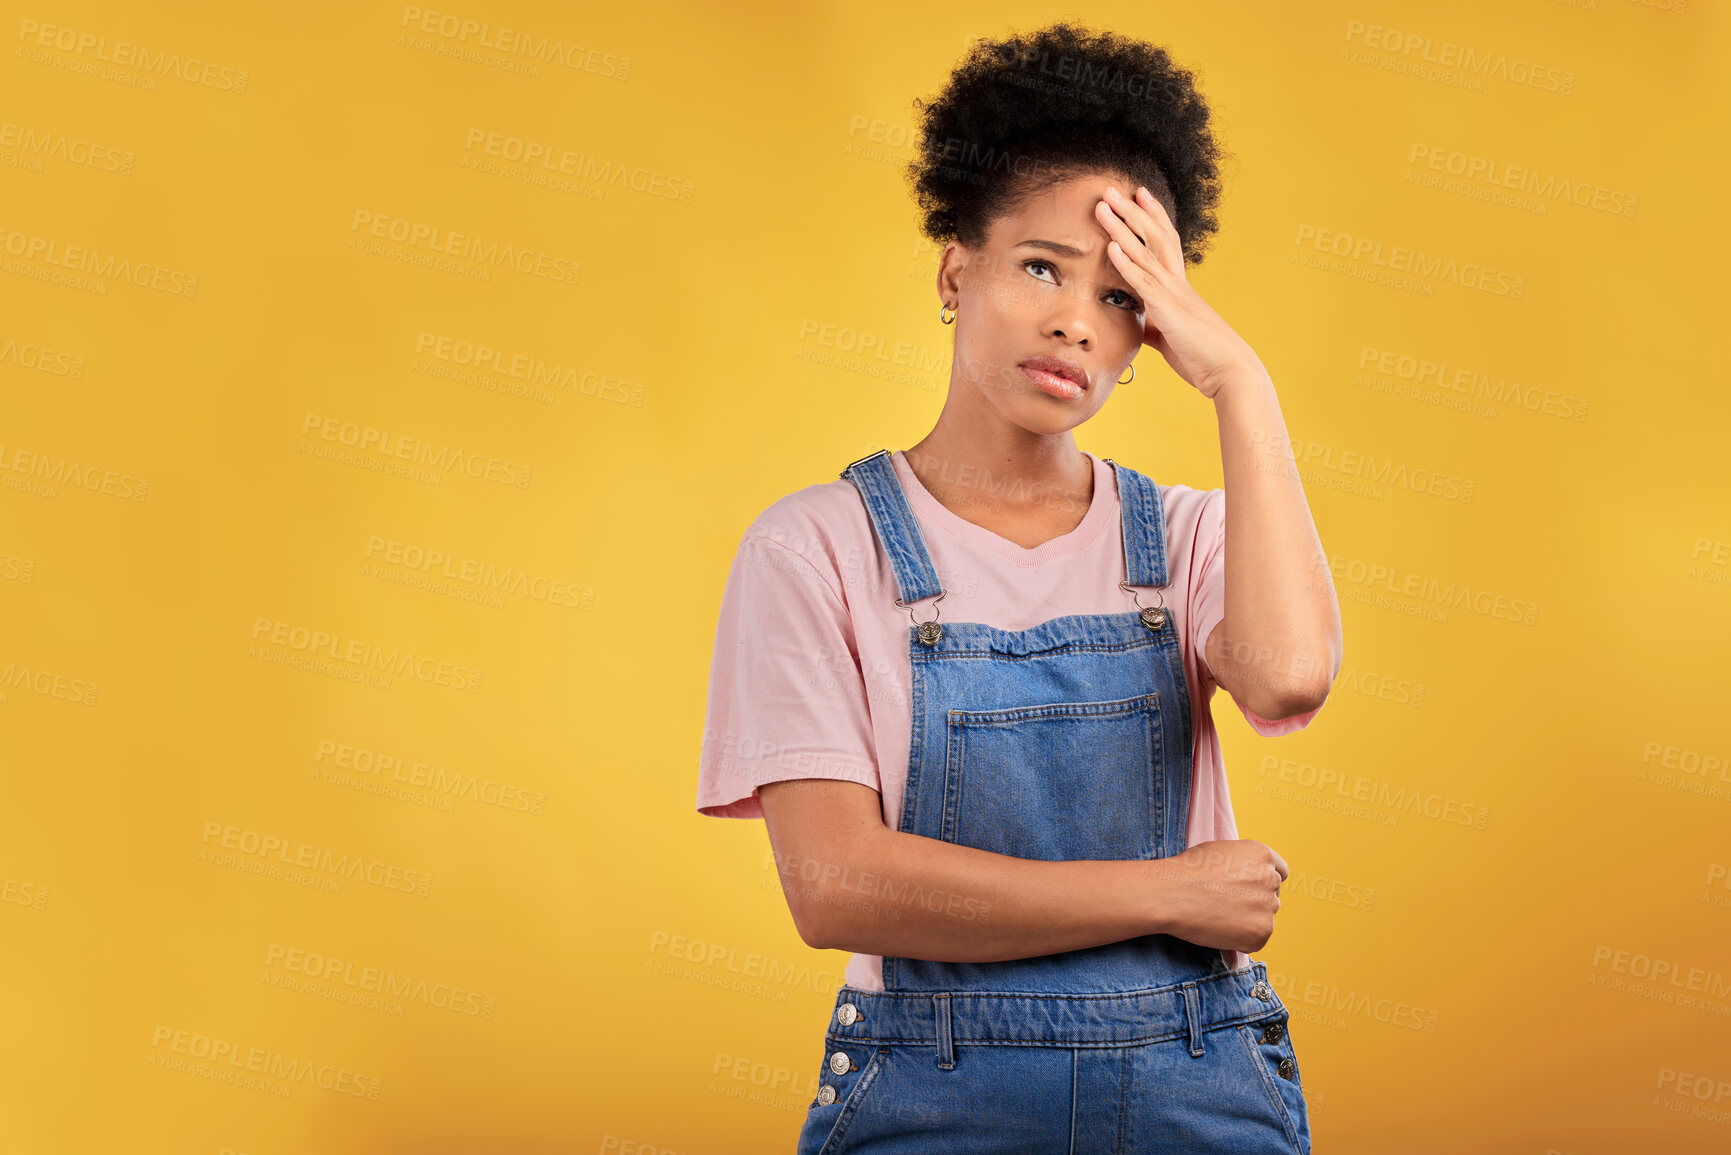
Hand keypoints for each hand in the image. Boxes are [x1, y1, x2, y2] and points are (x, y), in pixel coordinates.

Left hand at [1095, 185, 1264, 399]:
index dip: (1152, 217)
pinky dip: (1126, 262)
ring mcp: (1173, 294)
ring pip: (1145, 251)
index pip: (1165, 243)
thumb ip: (1155, 326)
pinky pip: (1144, 282)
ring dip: (1122, 227)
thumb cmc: (1204, 358)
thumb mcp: (1172, 339)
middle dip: (1132, 210)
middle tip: (1112, 188)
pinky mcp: (1168, 311)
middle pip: (1155, 236)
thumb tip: (1142, 326)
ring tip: (1104, 204)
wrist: (1228, 371)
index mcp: (1179, 288)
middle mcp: (1178, 283)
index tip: (1138, 195)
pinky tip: (1112, 245)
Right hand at [1146, 838, 1287, 952]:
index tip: (1250, 891)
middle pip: (1271, 897)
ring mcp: (1268, 906)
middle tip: (1225, 906)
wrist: (1170, 894)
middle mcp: (1271, 878)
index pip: (1280, 872)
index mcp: (1262, 855)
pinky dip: (1240, 941)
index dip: (1263, 883)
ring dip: (1247, 922)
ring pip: (1263, 919)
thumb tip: (1246, 879)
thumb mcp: (1220, 852)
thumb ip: (1243, 863)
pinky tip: (1218, 930)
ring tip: (1217, 917)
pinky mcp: (1262, 932)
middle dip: (1254, 903)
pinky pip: (1255, 940)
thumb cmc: (1186, 871)